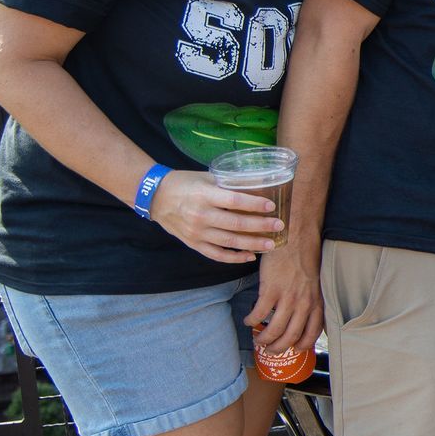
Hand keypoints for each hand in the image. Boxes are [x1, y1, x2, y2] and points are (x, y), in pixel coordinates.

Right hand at [147, 170, 281, 262]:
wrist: (155, 197)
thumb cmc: (184, 183)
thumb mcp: (206, 178)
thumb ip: (228, 185)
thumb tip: (257, 186)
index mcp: (204, 195)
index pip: (234, 201)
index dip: (254, 204)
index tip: (271, 205)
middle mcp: (200, 215)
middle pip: (236, 224)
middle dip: (260, 226)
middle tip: (279, 225)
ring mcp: (196, 232)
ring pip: (229, 241)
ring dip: (253, 244)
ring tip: (271, 244)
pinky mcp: (193, 243)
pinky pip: (216, 254)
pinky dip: (234, 257)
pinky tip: (250, 256)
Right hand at [247, 236, 323, 365]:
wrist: (294, 238)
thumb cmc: (303, 258)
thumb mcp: (314, 283)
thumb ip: (311, 300)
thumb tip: (304, 316)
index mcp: (316, 302)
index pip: (312, 333)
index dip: (301, 346)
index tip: (293, 350)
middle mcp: (304, 303)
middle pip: (290, 337)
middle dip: (278, 348)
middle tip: (268, 349)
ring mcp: (287, 297)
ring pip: (274, 330)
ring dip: (263, 339)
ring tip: (257, 338)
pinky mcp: (270, 290)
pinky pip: (259, 314)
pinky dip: (252, 321)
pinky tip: (248, 320)